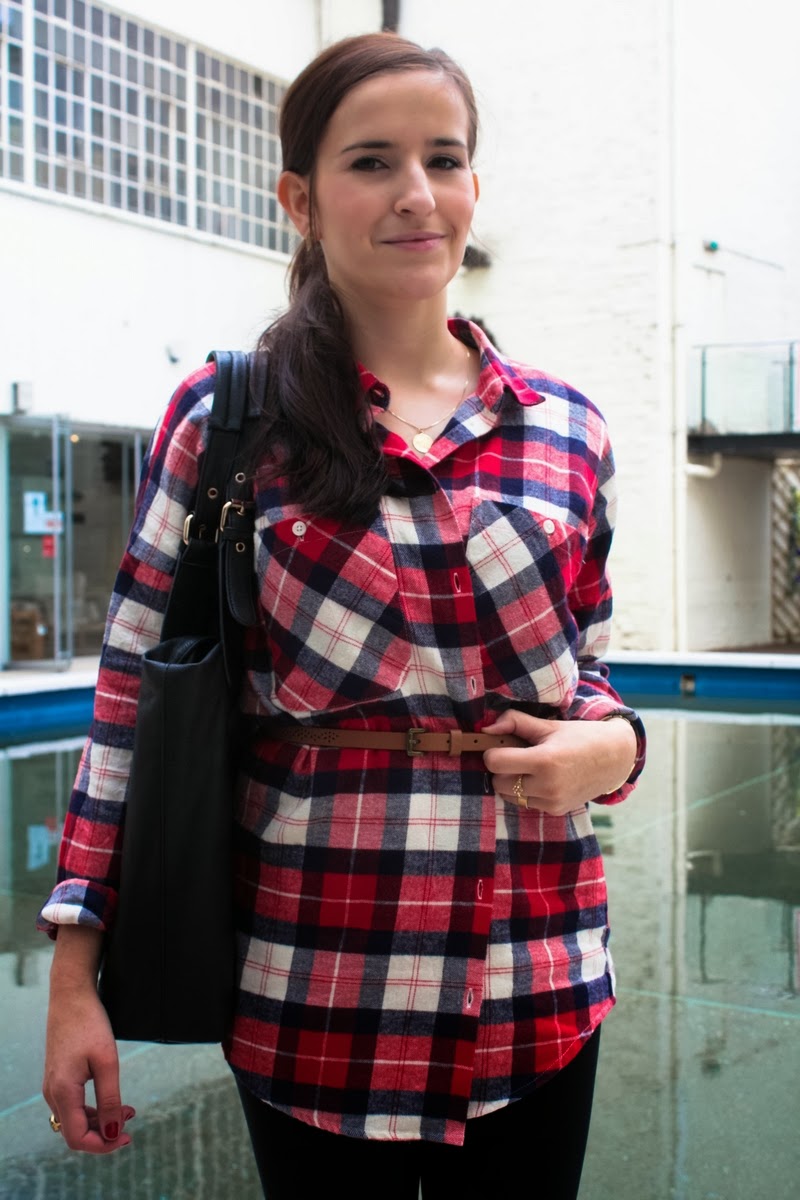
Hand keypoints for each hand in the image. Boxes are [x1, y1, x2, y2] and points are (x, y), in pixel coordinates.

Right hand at [43, 928, 133, 1153]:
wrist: (71, 995)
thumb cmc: (90, 1024)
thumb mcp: (107, 1062)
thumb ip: (110, 1100)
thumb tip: (114, 1133)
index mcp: (62, 1092)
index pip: (78, 1139)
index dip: (103, 1145)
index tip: (128, 1138)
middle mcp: (52, 1094)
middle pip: (75, 1132)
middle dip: (104, 1133)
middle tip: (132, 1122)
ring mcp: (53, 1086)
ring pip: (74, 1120)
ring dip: (100, 1121)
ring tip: (129, 1110)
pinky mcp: (58, 1077)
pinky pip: (73, 1105)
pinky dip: (92, 1108)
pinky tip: (112, 1100)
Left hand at [482, 709, 636, 814]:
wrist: (614, 758)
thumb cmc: (579, 737)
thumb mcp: (548, 725)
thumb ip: (515, 722)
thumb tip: (487, 729)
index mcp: (544, 760)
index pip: (495, 763)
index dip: (493, 752)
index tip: (502, 746)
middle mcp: (547, 786)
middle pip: (498, 782)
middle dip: (501, 769)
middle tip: (517, 756)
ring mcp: (552, 801)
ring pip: (509, 795)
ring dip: (512, 782)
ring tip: (531, 767)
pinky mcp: (556, 811)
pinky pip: (525, 802)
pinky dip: (526, 792)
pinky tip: (542, 779)